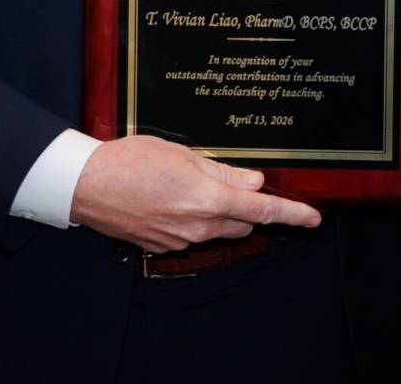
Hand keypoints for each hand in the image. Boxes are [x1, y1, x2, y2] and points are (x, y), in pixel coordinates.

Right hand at [68, 134, 321, 252]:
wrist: (86, 185)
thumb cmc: (131, 160)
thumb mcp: (182, 155)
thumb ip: (223, 172)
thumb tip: (254, 183)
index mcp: (209, 200)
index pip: (263, 211)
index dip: (293, 214)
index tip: (314, 218)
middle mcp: (198, 226)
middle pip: (242, 224)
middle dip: (244, 208)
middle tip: (224, 181)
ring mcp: (180, 240)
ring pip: (216, 229)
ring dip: (215, 213)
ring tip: (185, 185)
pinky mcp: (162, 246)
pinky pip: (190, 235)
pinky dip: (189, 219)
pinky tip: (166, 199)